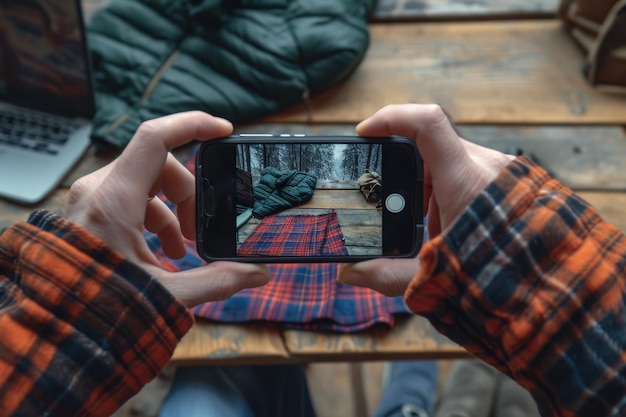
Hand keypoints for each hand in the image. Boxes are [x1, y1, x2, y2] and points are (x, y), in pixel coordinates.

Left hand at [64, 111, 269, 305]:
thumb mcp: (166, 295)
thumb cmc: (98, 311)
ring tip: (183, 249)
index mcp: (114, 202)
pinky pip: (130, 198)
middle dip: (188, 194)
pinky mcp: (90, 212)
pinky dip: (154, 218)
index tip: (224, 130)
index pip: (155, 137)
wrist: (55, 332)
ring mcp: (91, 200)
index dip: (193, 125)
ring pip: (145, 182)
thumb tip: (258, 274)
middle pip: (158, 165)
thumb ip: (217, 281)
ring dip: (172, 210)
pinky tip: (164, 252)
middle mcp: (97, 191)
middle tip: (199, 231)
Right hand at [339, 104, 513, 295]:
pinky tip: (454, 224)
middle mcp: (489, 166)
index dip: (390, 117)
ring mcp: (505, 172)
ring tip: (431, 225)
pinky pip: (474, 170)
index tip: (366, 131)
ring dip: (432, 186)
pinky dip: (453, 191)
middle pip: (432, 146)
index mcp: (466, 182)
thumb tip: (349, 273)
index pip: (426, 123)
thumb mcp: (437, 278)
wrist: (557, 290)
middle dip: (406, 172)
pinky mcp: (516, 181)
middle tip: (397, 204)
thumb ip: (387, 275)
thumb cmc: (503, 280)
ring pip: (453, 159)